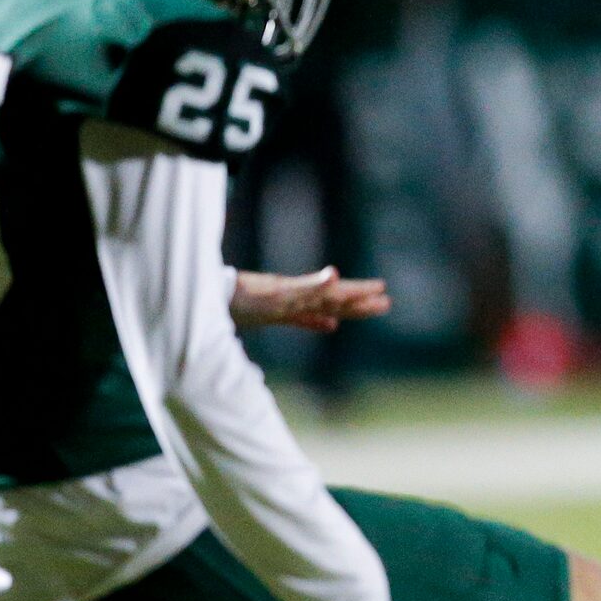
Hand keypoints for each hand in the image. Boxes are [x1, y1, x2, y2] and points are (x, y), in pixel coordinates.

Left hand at [232, 266, 389, 332]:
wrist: (214, 298)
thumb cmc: (245, 297)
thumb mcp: (278, 293)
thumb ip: (309, 286)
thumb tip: (335, 274)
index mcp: (303, 293)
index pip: (337, 293)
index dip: (359, 292)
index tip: (382, 290)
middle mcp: (299, 297)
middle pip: (335, 300)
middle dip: (360, 302)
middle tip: (386, 302)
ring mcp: (288, 305)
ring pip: (324, 308)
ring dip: (345, 310)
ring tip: (366, 310)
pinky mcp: (275, 314)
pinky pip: (303, 319)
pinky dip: (318, 322)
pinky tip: (330, 326)